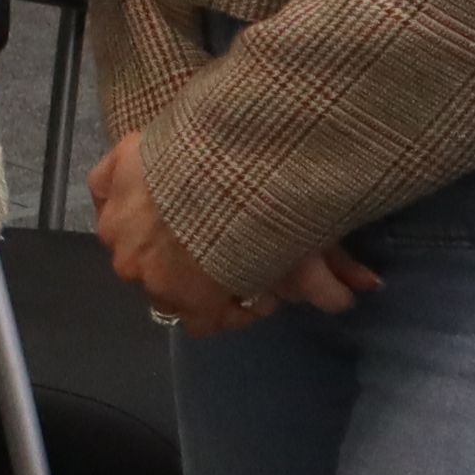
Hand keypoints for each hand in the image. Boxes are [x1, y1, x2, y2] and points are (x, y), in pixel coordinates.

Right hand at [90, 128, 374, 335]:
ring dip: (154, 231)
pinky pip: (108, 193)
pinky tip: (154, 179)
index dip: (232, 305)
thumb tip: (368, 289)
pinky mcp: (106, 179)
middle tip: (226, 242)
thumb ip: (325, 282)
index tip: (257, 283)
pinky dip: (125, 190)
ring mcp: (114, 224)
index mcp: (182, 297)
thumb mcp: (303, 255)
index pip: (200, 323)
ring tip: (191, 206)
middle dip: (193, 270)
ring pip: (129, 239)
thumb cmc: (260, 213)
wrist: (222, 151)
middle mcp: (137, 270)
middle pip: (163, 282)